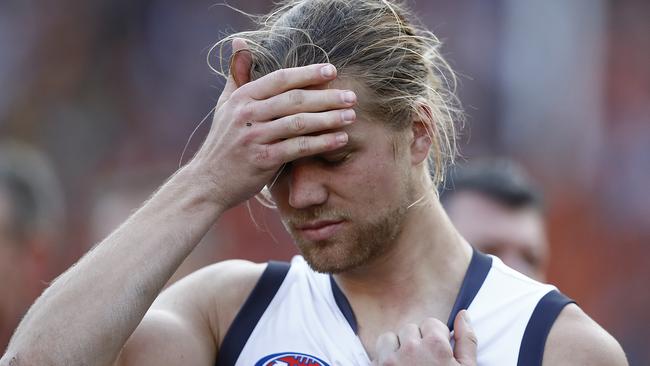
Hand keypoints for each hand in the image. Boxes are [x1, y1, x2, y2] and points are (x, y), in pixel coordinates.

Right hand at [189, 38, 356, 208]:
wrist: (208, 181)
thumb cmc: (223, 141)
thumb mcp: (226, 104)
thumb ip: (238, 74)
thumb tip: (240, 41)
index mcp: (242, 97)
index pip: (280, 79)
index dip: (308, 73)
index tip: (332, 71)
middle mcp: (247, 113)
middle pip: (294, 100)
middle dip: (326, 97)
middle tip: (352, 96)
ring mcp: (254, 137)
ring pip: (299, 123)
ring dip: (329, 119)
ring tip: (351, 116)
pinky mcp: (262, 160)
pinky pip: (298, 148)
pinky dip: (321, 143)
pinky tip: (340, 139)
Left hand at [373, 310, 476, 365]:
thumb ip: (466, 340)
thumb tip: (463, 314)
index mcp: (435, 346)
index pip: (431, 323)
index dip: (436, 338)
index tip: (437, 354)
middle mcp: (410, 349)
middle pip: (409, 330)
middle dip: (416, 343)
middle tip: (423, 364)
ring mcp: (390, 362)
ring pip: (388, 339)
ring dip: (395, 349)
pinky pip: (375, 357)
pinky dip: (383, 363)